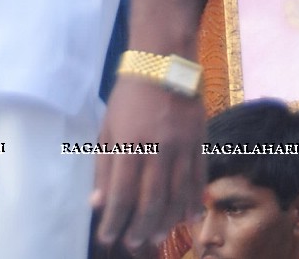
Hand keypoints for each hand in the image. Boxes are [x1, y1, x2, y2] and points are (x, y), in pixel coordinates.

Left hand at [90, 75, 205, 251]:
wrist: (164, 59)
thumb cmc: (130, 95)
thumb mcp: (108, 128)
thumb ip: (104, 168)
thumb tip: (98, 205)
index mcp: (131, 143)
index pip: (122, 193)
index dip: (115, 220)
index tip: (108, 235)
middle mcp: (159, 147)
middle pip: (152, 199)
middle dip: (141, 226)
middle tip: (133, 242)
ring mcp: (183, 144)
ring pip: (178, 192)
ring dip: (167, 219)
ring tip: (157, 236)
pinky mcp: (200, 138)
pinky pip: (199, 175)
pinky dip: (194, 199)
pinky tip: (189, 217)